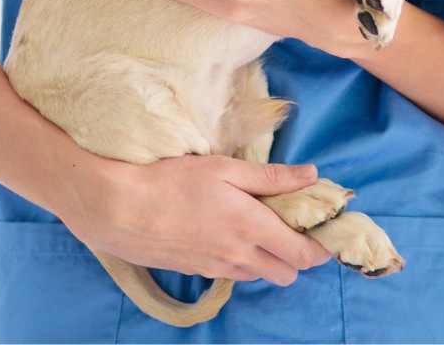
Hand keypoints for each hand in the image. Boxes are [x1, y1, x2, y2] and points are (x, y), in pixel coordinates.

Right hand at [62, 154, 331, 284]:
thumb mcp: (226, 168)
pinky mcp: (199, 272)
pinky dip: (242, 260)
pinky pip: (234, 274)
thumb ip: (272, 177)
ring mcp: (218, 268)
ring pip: (261, 275)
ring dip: (268, 258)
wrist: (121, 209)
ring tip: (256, 226)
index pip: (304, 253)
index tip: (323, 226)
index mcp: (253, 228)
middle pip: (289, 273)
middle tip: (289, 223)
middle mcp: (241, 256)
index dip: (321, 244)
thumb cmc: (173, 180)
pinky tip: (226, 233)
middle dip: (297, 253)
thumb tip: (312, 175)